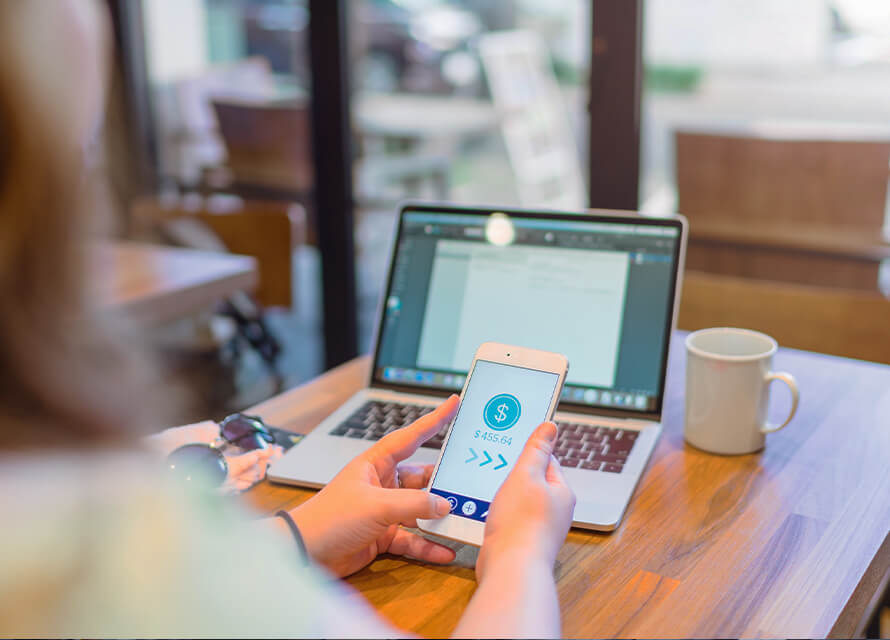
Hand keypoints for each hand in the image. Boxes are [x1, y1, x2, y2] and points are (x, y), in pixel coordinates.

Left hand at [289, 395, 459, 576]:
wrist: (304, 554)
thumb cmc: (331, 518)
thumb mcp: (376, 506)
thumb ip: (413, 504)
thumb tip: (445, 504)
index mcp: (375, 464)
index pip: (410, 437)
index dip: (433, 420)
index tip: (453, 404)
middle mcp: (381, 484)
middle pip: (421, 478)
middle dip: (444, 483)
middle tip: (470, 482)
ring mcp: (383, 510)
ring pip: (420, 510)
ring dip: (438, 518)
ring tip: (464, 521)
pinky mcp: (383, 535)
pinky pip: (412, 537)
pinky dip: (428, 545)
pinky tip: (445, 551)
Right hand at [476, 422, 574, 581]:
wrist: (510, 569)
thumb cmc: (520, 523)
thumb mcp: (526, 475)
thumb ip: (536, 449)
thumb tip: (550, 427)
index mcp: (562, 491)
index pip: (548, 460)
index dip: (528, 450)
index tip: (511, 444)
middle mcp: (555, 510)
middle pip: (533, 481)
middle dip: (513, 474)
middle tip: (495, 466)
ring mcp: (540, 527)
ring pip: (520, 500)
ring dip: (504, 495)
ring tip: (489, 490)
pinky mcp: (523, 540)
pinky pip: (511, 518)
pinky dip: (499, 513)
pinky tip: (486, 512)